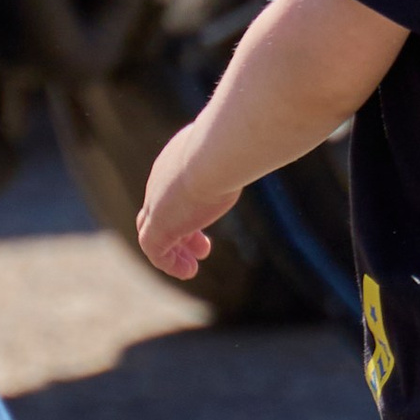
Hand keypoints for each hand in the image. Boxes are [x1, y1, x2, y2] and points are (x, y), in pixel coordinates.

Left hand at [137, 122, 242, 281]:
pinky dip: (170, 264)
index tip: (209, 217)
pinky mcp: (159, 225)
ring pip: (153, 232)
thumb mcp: (239, 147)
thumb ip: (245, 152)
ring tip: (192, 268)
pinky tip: (189, 272)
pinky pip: (155, 251)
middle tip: (203, 247)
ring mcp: (157, 203)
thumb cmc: (234, 147)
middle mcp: (162, 179)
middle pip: (159, 209)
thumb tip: (266, 150)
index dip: (189, 206)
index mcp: (178, 158)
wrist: (215, 153)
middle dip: (180, 231)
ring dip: (174, 251)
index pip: (173, 186)